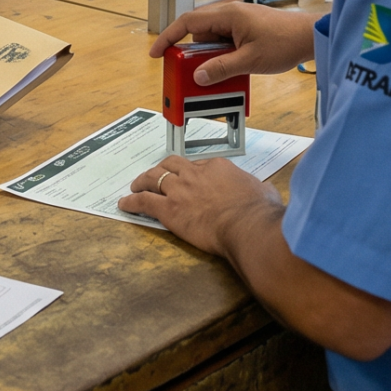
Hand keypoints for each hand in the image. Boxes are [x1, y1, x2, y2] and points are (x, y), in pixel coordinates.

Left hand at [117, 154, 281, 256]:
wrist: (247, 226)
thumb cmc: (258, 212)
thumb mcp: (264, 192)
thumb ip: (259, 189)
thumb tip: (265, 192)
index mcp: (217, 168)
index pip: (197, 165)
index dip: (190, 172)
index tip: (188, 179)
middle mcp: (195, 174)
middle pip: (171, 165)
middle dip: (162, 169)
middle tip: (156, 175)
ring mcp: (180, 191)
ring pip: (153, 178)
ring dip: (142, 181)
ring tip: (136, 186)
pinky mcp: (169, 210)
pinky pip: (144, 201)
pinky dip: (132, 202)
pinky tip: (125, 204)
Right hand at [147, 1, 318, 84]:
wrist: (309, 37)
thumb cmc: (285, 41)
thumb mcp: (250, 60)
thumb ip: (222, 68)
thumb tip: (198, 76)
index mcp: (228, 15)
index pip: (188, 22)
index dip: (169, 37)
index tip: (157, 52)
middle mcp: (230, 15)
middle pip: (198, 33)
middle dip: (189, 54)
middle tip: (184, 72)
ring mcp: (238, 22)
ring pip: (211, 40)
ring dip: (208, 58)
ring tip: (210, 77)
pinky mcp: (246, 31)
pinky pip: (225, 43)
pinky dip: (221, 57)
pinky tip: (227, 72)